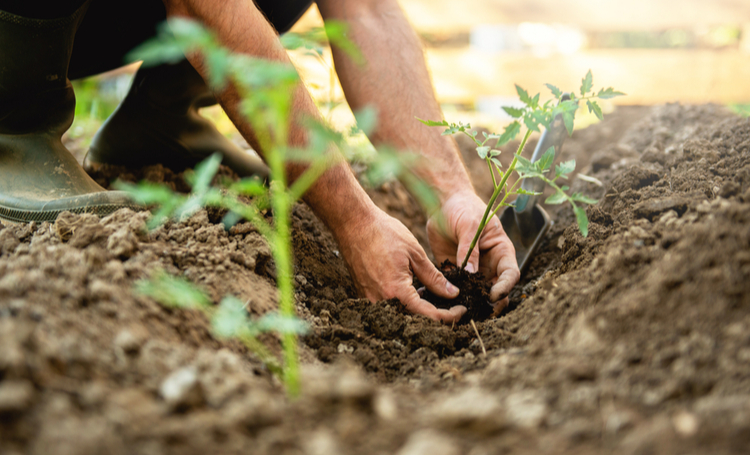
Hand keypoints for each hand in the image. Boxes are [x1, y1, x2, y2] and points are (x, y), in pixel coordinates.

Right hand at [336, 207, 466, 322]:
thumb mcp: (415, 253)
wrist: (353, 223)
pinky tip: (414, 288)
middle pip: (415, 319)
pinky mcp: (364, 294)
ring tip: (432, 293)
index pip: (429, 316)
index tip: (462, 309)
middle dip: (436, 315)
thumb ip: (434, 278)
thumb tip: (452, 294)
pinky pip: (389, 305)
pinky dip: (404, 301)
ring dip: (420, 308)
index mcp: (396, 292)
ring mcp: (370, 299)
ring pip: (401, 314)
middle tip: (452, 305)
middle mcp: (381, 301)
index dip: (449, 316)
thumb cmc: (384, 233)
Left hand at [427, 190, 519, 310]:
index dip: (505, 287)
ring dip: (472, 303)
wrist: (443, 203)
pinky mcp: (456, 272)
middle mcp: (490, 264)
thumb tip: (471, 275)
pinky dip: (453, 296)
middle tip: (479, 311)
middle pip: (497, 289)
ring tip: (462, 311)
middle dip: (491, 303)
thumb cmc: (463, 208)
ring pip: (478, 294)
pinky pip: (457, 288)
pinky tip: (444, 303)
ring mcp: (474, 270)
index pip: (510, 274)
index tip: (493, 295)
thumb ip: (470, 250)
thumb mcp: (469, 225)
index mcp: (501, 251)